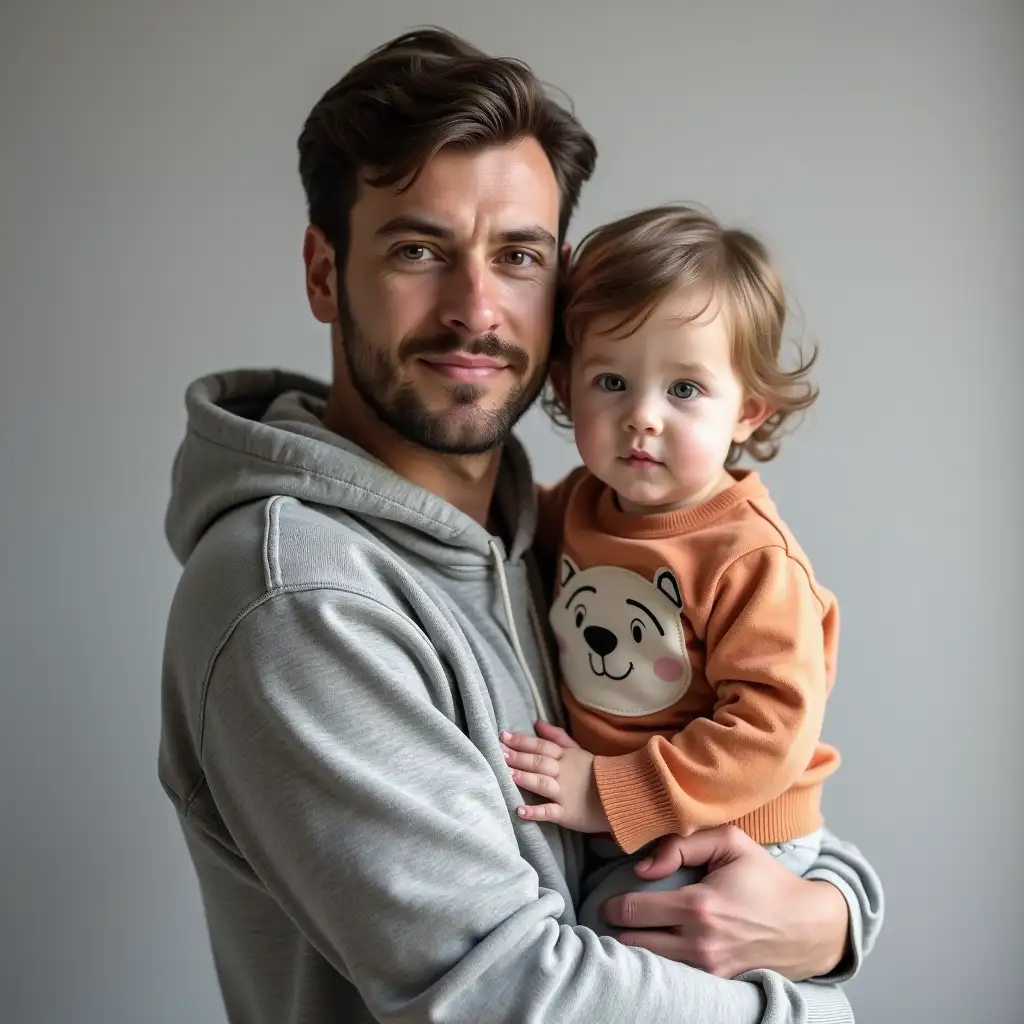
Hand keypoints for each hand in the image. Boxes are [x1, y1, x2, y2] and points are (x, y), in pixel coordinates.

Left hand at [500, 721, 609, 832]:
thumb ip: (557, 737)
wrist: (620, 795)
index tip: (503, 736)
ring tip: (509, 775)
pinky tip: (520, 811)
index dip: (522, 740)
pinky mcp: (567, 814)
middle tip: (500, 753)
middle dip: (519, 757)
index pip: (541, 746)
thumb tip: (537, 723)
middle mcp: (563, 773)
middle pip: (539, 762)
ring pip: (543, 784)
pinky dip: (536, 812)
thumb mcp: (578, 750)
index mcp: (565, 757)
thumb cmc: (595, 772)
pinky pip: (550, 812)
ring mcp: (564, 794)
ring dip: (527, 779)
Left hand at [602, 825, 848, 979]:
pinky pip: (674, 978)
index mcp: (698, 906)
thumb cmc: (766, 879)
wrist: (809, 926)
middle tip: (615, 917)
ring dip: (636, 949)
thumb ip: (681, 844)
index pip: (631, 912)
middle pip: (632, 944)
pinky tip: (659, 948)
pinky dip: (661, 965)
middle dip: (618, 929)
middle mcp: (700, 943)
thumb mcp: (730, 842)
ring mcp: (709, 970)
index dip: (613, 905)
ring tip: (635, 932)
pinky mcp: (718, 986)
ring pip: (649, 965)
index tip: (609, 901)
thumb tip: (642, 868)